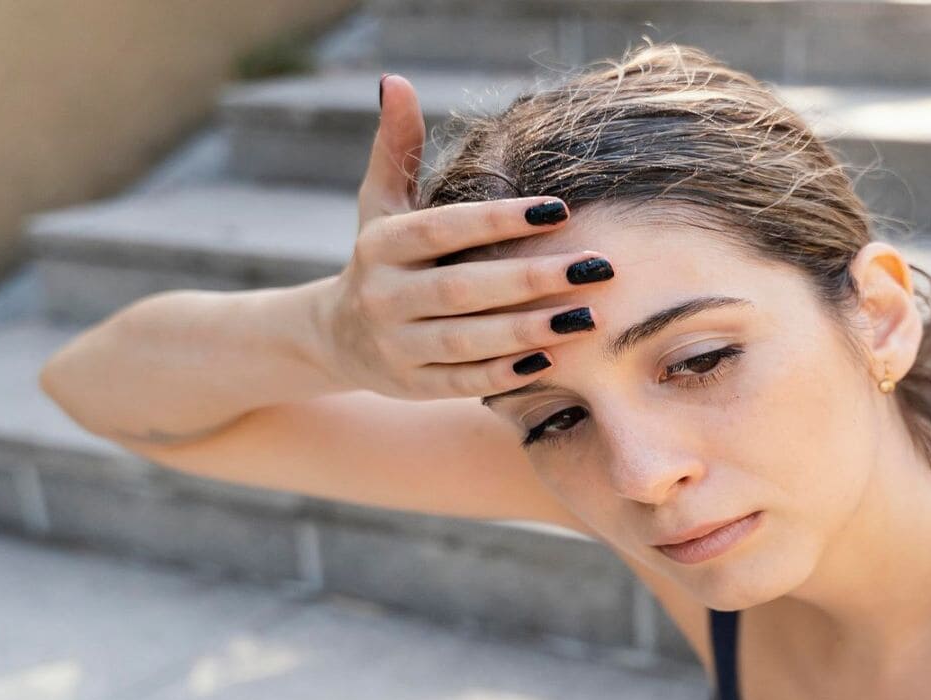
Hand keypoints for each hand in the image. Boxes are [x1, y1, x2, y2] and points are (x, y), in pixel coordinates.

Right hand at [308, 73, 613, 401]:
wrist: (334, 338)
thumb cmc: (380, 259)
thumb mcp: (379, 203)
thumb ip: (395, 147)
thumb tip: (396, 81)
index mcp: (381, 245)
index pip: (445, 229)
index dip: (500, 220)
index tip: (561, 209)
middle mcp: (384, 296)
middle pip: (463, 288)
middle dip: (531, 279)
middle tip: (595, 268)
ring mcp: (397, 346)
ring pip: (467, 340)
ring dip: (527, 330)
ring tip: (586, 317)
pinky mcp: (413, 386)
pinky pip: (463, 382)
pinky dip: (504, 374)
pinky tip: (550, 359)